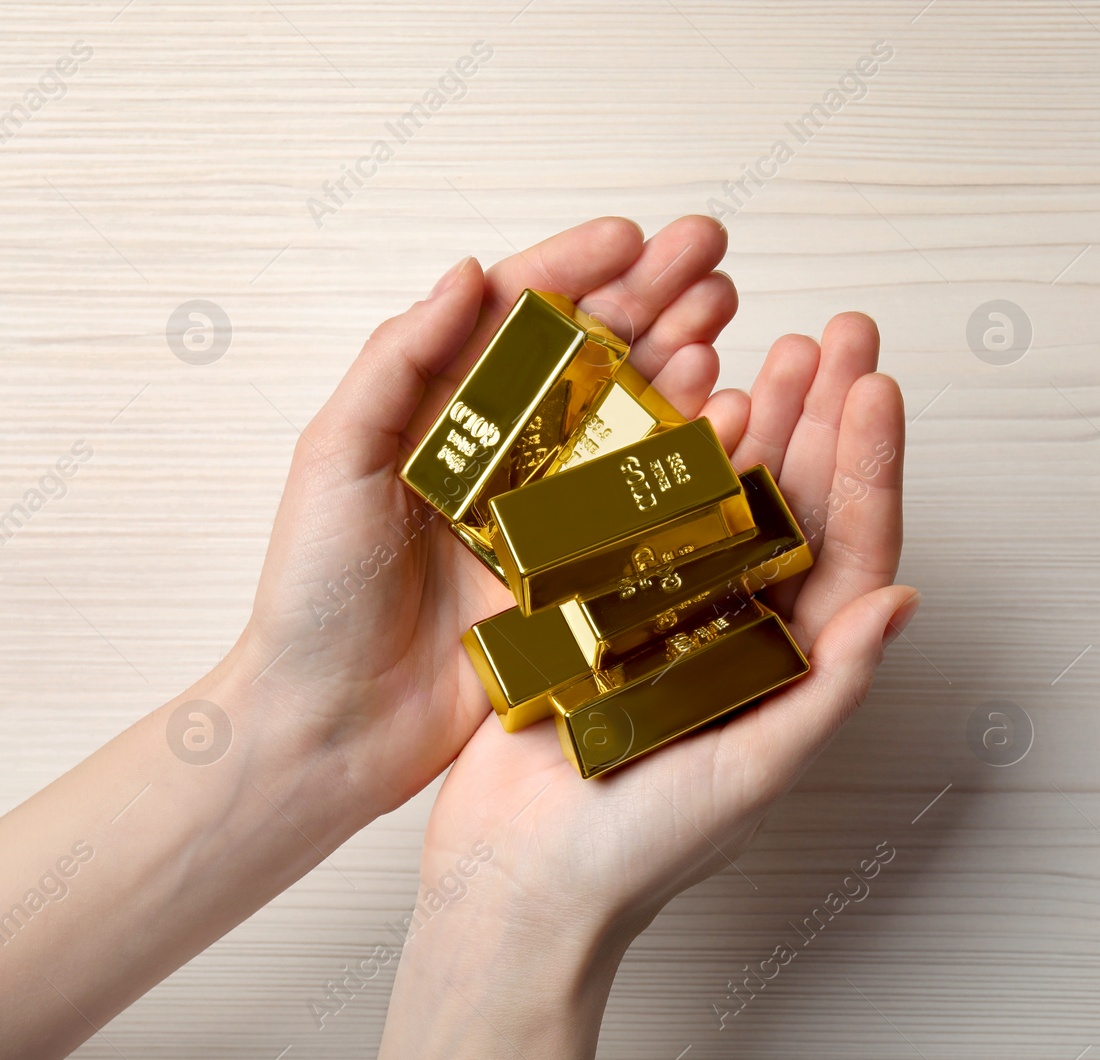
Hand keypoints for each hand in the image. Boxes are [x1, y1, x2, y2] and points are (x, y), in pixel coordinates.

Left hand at [233, 215, 743, 818]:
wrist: (334, 723)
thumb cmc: (315, 593)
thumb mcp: (336, 459)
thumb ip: (399, 362)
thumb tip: (468, 272)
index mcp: (446, 411)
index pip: (521, 316)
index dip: (578, 267)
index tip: (633, 237)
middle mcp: (510, 450)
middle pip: (594, 353)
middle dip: (653, 296)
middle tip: (709, 256)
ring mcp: (553, 508)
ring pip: (632, 414)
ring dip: (682, 358)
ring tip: (724, 319)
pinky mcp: (585, 568)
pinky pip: (650, 500)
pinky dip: (693, 452)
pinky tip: (726, 412)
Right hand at [376, 307, 915, 1059]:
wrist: (515, 886)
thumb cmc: (639, 854)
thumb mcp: (750, 773)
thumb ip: (827, 687)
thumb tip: (906, 601)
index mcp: (791, 664)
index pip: (850, 547)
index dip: (870, 464)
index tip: (877, 386)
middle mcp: (742, 628)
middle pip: (800, 502)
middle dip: (827, 415)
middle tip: (844, 333)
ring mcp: (674, 610)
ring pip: (730, 494)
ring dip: (762, 420)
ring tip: (782, 344)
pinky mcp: (604, 603)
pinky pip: (645, 509)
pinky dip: (668, 453)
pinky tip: (690, 399)